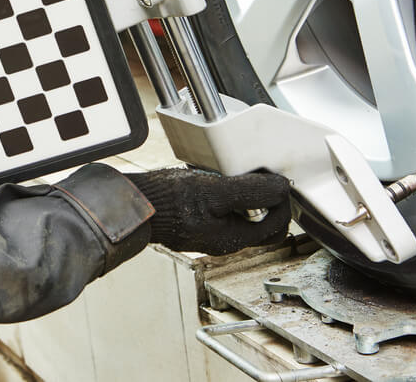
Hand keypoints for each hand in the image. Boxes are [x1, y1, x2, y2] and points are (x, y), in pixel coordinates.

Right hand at [125, 168, 291, 254]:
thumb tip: (281, 188)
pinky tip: (214, 179)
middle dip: (267, 200)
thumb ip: (251, 191)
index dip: (280, 199)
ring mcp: (212, 233)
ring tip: (233, 175)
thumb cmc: (168, 201)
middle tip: (258, 177)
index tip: (273, 179)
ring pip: (245, 216)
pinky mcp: (199, 223)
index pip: (277, 223)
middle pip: (264, 224)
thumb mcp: (214, 191)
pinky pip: (225, 210)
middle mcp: (225, 240)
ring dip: (246, 195)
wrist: (134, 205)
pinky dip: (227, 194)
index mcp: (234, 238)